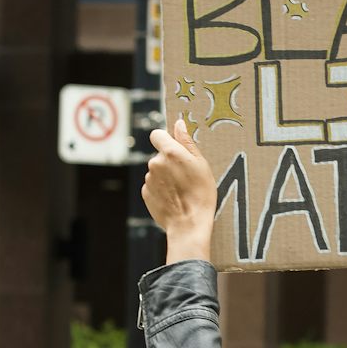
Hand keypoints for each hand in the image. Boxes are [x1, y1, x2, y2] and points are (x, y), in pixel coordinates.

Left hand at [146, 117, 216, 263]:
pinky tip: (174, 198)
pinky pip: (153, 185)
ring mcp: (148, 179)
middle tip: (186, 176)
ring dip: (166, 176)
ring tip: (181, 190)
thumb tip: (178, 123)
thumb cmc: (201, 193)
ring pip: (157, 171)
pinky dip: (161, 189)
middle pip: (160, 155)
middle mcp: (155, 163)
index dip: (166, 139)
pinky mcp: (145, 193)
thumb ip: (187, 142)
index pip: (157, 134)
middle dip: (170, 161)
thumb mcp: (201, 164)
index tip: (175, 148)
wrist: (189, 224)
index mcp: (169, 152)